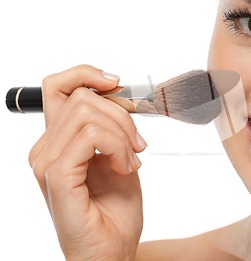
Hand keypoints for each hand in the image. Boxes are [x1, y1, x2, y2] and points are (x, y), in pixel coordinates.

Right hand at [29, 65, 146, 260]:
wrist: (112, 249)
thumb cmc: (114, 209)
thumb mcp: (118, 155)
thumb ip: (111, 125)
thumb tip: (119, 93)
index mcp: (57, 140)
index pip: (59, 86)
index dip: (89, 74)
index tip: (118, 85)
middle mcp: (45, 148)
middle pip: (82, 96)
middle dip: (122, 113)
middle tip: (138, 143)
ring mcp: (46, 162)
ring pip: (87, 112)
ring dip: (123, 133)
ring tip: (131, 159)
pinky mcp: (57, 177)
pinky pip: (90, 137)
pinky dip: (117, 147)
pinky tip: (124, 167)